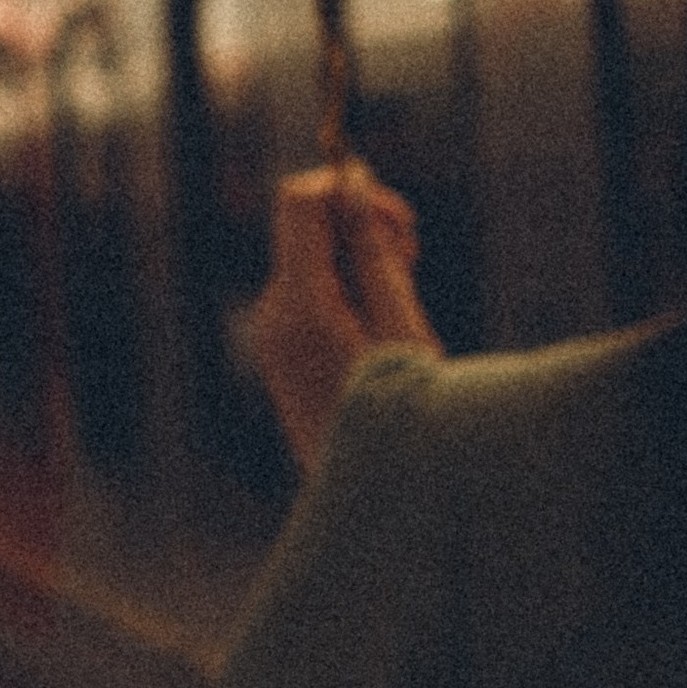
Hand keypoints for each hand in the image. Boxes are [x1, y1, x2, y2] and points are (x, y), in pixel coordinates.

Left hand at [242, 160, 441, 469]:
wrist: (371, 497)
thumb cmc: (401, 417)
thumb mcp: (401, 329)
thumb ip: (374, 255)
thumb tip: (354, 190)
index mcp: (300, 304)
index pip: (301, 200)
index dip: (351, 191)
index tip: (401, 227)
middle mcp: (273, 312)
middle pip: (307, 224)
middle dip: (361, 224)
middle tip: (414, 260)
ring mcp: (273, 333)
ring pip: (312, 256)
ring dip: (359, 257)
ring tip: (405, 295)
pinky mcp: (283, 349)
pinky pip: (311, 290)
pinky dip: (347, 286)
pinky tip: (383, 320)